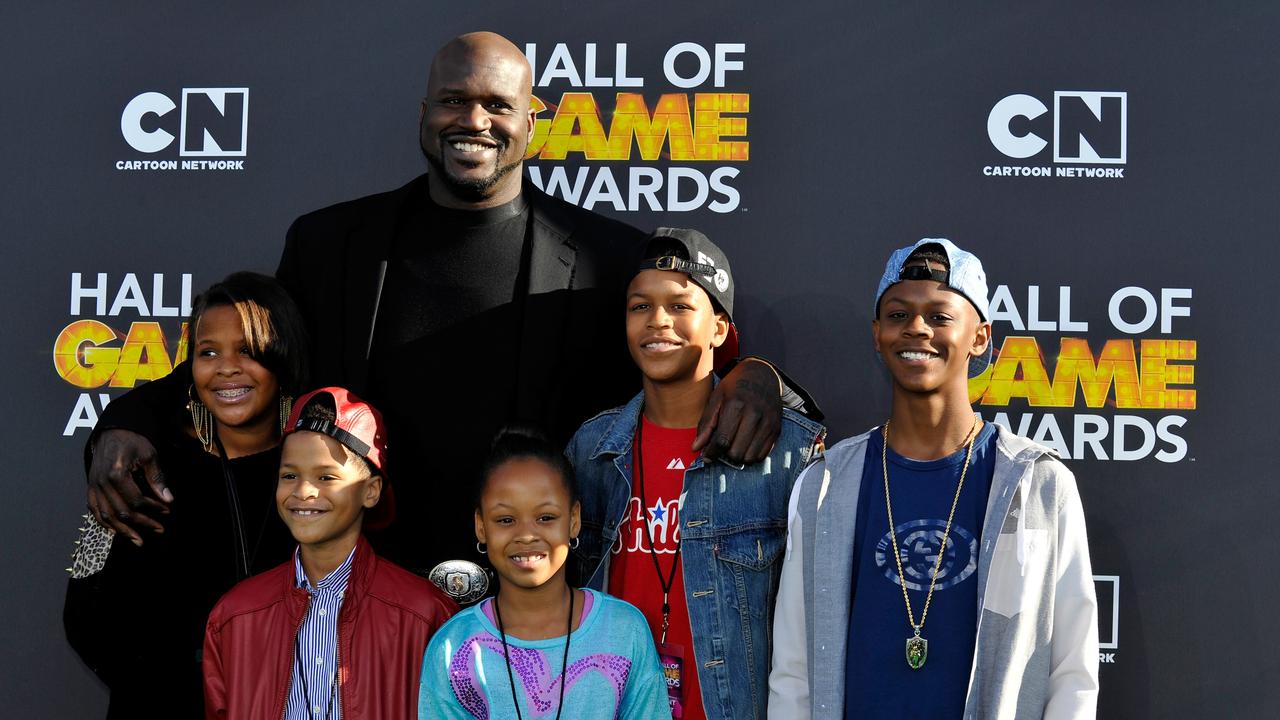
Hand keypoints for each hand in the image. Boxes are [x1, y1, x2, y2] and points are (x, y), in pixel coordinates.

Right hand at [87, 429, 171, 545]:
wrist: (112, 431)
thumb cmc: (132, 441)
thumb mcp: (149, 456)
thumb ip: (157, 479)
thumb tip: (168, 499)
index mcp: (116, 474)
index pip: (136, 500)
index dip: (153, 508)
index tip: (166, 511)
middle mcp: (101, 483)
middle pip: (121, 511)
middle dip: (142, 523)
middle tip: (159, 529)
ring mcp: (93, 486)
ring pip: (106, 516)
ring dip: (123, 530)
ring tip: (139, 540)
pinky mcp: (90, 488)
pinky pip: (94, 510)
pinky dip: (105, 523)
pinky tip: (117, 531)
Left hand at [693, 358, 782, 463]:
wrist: (762, 374)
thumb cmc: (735, 387)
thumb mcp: (716, 398)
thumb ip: (706, 424)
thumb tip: (696, 448)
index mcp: (736, 406)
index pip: (722, 440)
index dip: (712, 453)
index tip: (707, 456)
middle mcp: (755, 415)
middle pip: (736, 453)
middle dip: (725, 454)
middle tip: (722, 445)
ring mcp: (768, 423)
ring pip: (750, 457)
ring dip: (739, 456)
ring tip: (734, 444)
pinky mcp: (776, 429)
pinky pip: (762, 455)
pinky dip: (752, 454)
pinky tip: (746, 444)